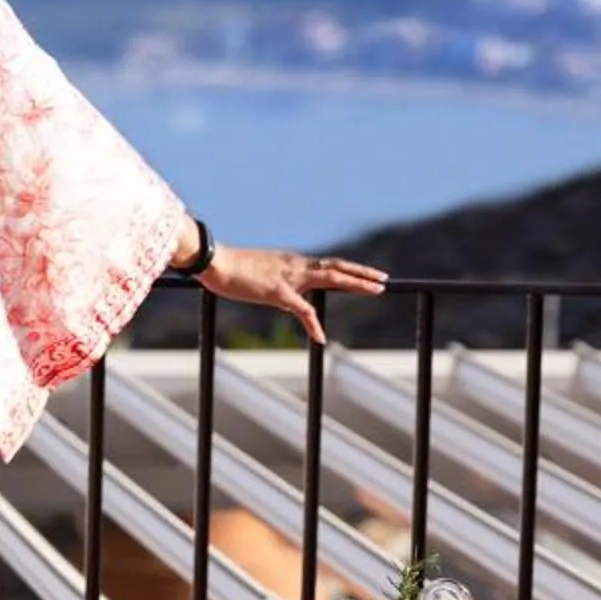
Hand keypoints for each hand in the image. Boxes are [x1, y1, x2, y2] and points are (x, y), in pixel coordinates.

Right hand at [197, 245, 386, 345]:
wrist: (216, 262)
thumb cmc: (234, 271)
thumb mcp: (263, 279)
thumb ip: (280, 289)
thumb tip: (289, 300)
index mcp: (294, 263)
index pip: (329, 266)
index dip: (350, 270)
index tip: (369, 275)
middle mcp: (297, 265)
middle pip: (337, 267)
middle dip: (362, 274)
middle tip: (384, 280)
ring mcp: (289, 277)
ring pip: (331, 277)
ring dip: (355, 283)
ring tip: (376, 290)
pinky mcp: (277, 291)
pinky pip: (300, 309)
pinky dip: (312, 323)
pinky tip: (321, 337)